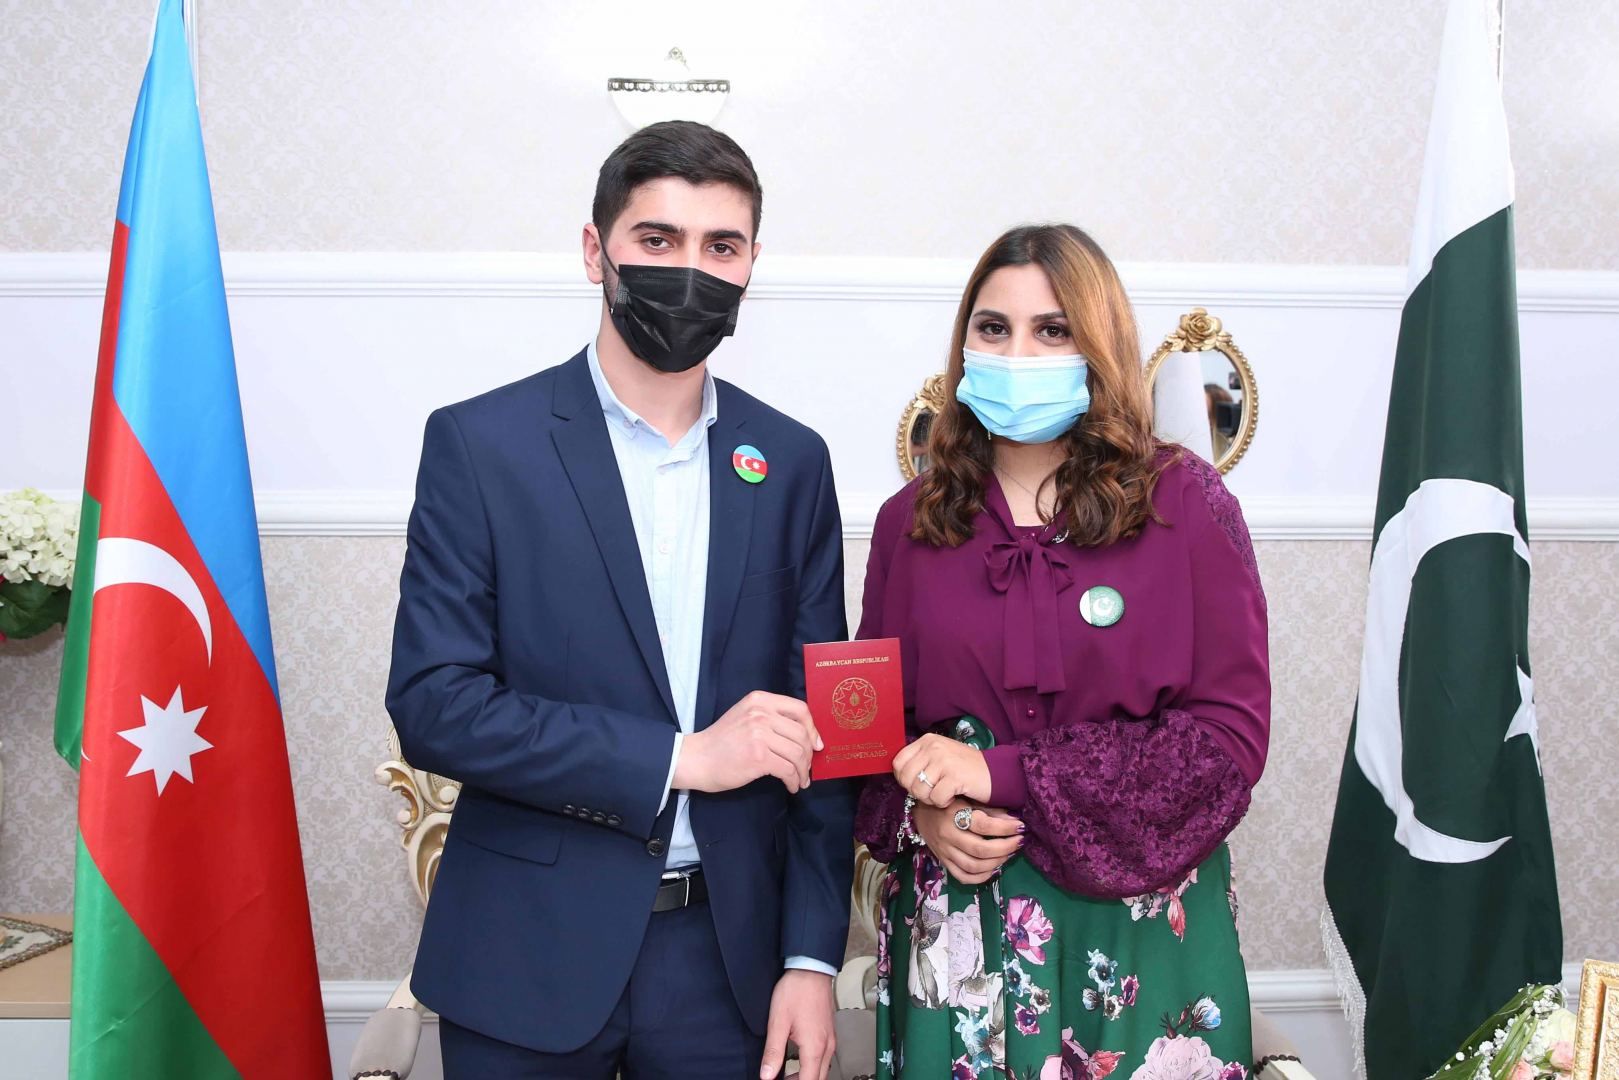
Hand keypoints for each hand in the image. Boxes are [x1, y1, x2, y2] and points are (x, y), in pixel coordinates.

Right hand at [673, 691, 822, 793]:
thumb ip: (771, 718)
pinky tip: (791, 786)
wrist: (696, 759)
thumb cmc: (722, 742)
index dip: (812, 728)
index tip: (816, 744)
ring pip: (798, 753)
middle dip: (809, 755)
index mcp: (759, 700)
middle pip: (802, 734)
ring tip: (800, 780)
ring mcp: (759, 734)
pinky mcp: (758, 756)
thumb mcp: (745, 716)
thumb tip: (806, 736)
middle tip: (806, 768)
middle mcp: (761, 713)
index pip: (800, 709)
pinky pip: (788, 769)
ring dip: (803, 771)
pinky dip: (794, 780)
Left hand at [761, 969, 834, 1079]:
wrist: (811, 969)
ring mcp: (831, 1039)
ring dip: (807, 1076)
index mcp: (814, 1047)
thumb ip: (773, 1052)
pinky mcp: (830, 1032)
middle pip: (819, 1079)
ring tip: (788, 1075)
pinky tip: (799, 1059)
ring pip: (823, 1069)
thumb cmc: (796, 991)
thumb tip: (766, 1075)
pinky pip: (824, 1057)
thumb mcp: (778, 1022)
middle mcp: (827, 1046)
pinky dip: (813, 1065)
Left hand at [893, 732, 991, 806]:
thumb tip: (899, 776)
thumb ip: (919, 762)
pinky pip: (936, 798)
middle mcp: (933, 747)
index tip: (917, 783)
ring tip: (943, 793)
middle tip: (932, 792)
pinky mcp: (955, 776)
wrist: (995, 772)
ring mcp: (944, 760)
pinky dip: (943, 802)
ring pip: (919, 790)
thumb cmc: (964, 768)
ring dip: (930, 799)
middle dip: (916, 792)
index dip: (903, 778)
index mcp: (927, 740)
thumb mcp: (939, 757)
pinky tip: (952, 796)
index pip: (898, 762)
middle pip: (905, 778)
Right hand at [914, 800, 1023, 884]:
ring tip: (1008, 854)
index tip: (1020, 827)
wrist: (920, 811)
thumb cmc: (949, 802)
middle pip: (980, 849)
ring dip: (996, 863)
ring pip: (973, 866)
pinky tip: (993, 868)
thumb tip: (1015, 821)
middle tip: (1018, 842)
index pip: (984, 825)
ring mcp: (945, 851)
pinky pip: (963, 876)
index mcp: (954, 815)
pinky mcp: (943, 862)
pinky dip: (981, 877)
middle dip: (1005, 848)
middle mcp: (948, 835)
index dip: (1006, 828)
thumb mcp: (968, 799)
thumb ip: (990, 811)